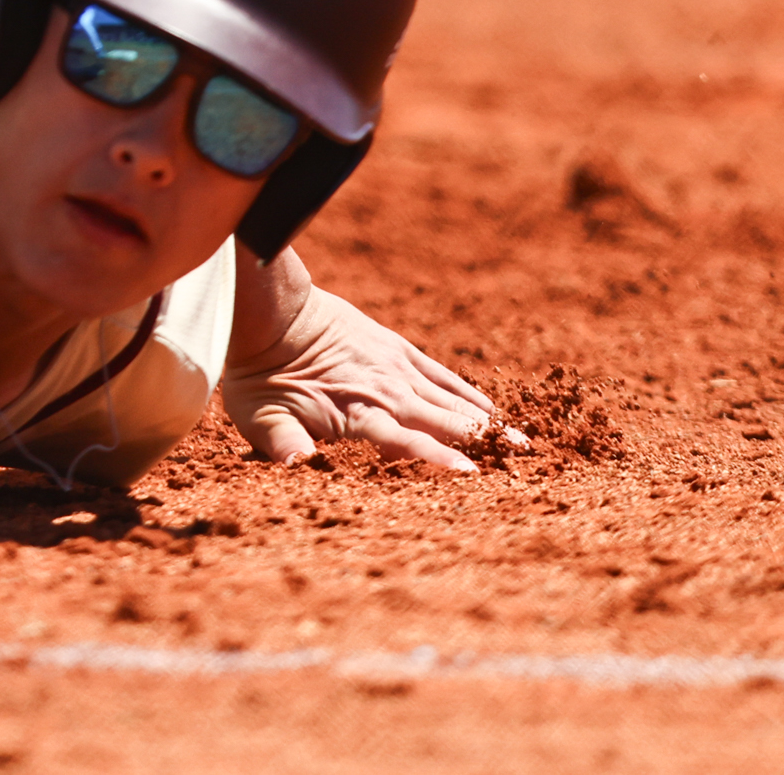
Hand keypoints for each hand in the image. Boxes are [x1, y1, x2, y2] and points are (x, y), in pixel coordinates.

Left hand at [221, 284, 520, 473]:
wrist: (270, 309)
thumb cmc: (259, 371)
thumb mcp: (261, 416)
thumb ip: (285, 445)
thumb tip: (299, 468)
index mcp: (358, 412)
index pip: (407, 441)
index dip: (439, 459)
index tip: (472, 475)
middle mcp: (386, 390)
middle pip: (444, 421)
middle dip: (483, 442)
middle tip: (524, 462)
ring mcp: (395, 366)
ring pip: (450, 398)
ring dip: (485, 420)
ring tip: (522, 440)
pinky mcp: (396, 348)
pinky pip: (440, 374)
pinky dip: (466, 392)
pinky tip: (488, 407)